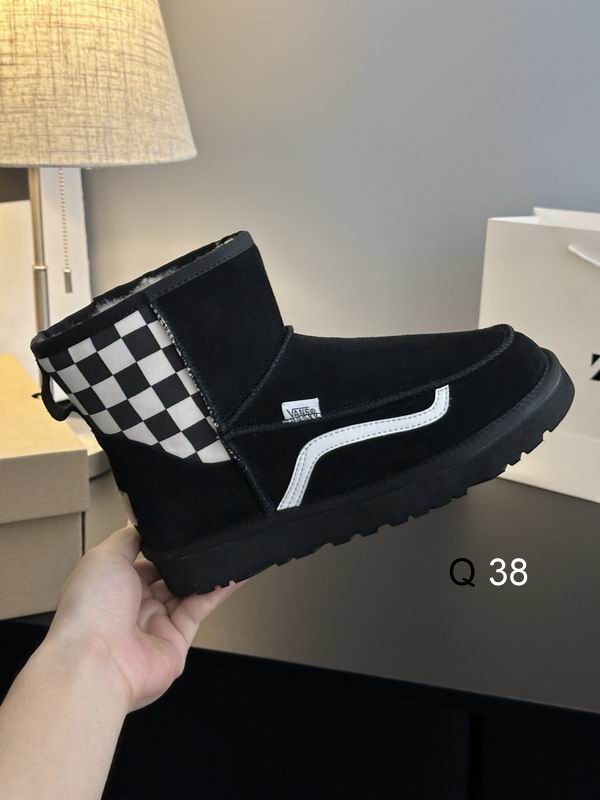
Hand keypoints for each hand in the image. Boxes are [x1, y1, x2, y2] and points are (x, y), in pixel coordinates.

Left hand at [45, 526, 241, 711]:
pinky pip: (200, 609)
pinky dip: (217, 591)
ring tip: (226, 549)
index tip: (180, 526)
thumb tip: (141, 523)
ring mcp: (156, 624)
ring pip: (187, 591)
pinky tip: (233, 574)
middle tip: (206, 535)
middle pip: (166, 576)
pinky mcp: (178, 641)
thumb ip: (128, 538)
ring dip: (205, 573)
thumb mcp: (104, 557)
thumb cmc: (91, 607)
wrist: (97, 660)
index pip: (142, 559)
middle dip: (183, 559)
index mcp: (112, 585)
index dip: (160, 544)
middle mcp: (133, 605)